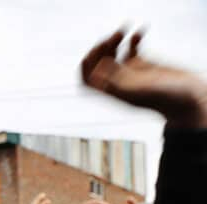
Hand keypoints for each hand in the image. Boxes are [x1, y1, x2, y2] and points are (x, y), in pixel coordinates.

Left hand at [81, 29, 206, 127]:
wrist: (188, 99)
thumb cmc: (165, 99)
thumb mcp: (138, 91)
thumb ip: (115, 84)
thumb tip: (94, 73)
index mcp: (112, 92)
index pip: (87, 80)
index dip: (86, 65)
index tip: (95, 53)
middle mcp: (118, 82)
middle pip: (98, 63)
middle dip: (101, 48)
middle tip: (113, 38)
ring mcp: (131, 73)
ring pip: (113, 55)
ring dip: (114, 41)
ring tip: (123, 32)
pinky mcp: (144, 65)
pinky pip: (132, 50)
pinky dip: (132, 40)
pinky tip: (139, 33)